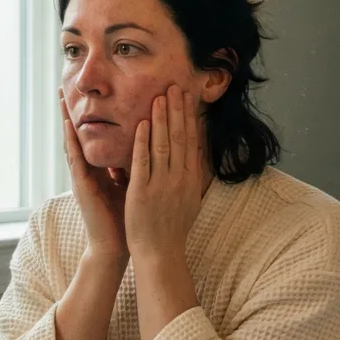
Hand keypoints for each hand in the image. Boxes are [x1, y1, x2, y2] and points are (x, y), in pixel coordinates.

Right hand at [61, 94, 127, 262]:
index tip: (88, 95)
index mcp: (100, 171)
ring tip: (60, 99)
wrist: (116, 246)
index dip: (89, 118)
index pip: (94, 138)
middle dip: (71, 113)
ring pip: (73, 142)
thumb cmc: (125, 219)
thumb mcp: (130, 185)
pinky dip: (71, 141)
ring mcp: (82, 178)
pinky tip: (67, 125)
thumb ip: (129, 167)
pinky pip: (75, 159)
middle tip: (64, 87)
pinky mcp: (82, 186)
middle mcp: (88, 171)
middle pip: (79, 136)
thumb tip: (141, 148)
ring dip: (66, 120)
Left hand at [123, 90, 207, 268]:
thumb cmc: (172, 227)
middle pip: (180, 137)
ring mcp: (162, 185)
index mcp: (191, 179)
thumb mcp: (189, 198)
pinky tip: (143, 123)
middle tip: (175, 86)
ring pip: (163, 145)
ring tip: (160, 96)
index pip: (192, 141)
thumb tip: (196, 152)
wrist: (160, 253)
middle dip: (177, 110)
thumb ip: (192, 174)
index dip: (190, 117)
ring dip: (162, 119)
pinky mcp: (142, 193)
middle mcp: (180, 179)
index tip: (188, 97)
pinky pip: (143, 162)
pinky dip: (143, 142)